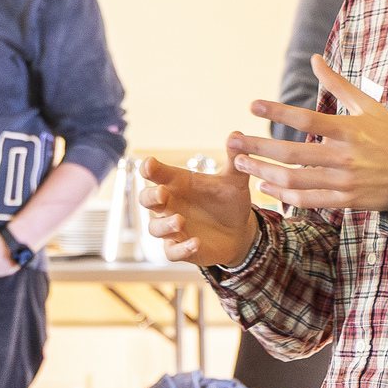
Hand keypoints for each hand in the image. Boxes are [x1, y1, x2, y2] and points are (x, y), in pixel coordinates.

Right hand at [138, 155, 257, 267]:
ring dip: (165, 225)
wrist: (240, 231)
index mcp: (178, 184)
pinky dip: (181, 249)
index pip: (156, 174)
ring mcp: (173, 229)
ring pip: (155, 228)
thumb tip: (237, 134)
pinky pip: (172, 252)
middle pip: (146, 200)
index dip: (149, 169)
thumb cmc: (229, 201)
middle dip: (151, 196)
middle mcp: (170, 205)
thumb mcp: (234, 180)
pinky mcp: (181, 249)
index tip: (149, 165)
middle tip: (163, 193)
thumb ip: (234, 159)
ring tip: (180, 220)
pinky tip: (195, 242)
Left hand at [230, 58, 387, 212]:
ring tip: (242, 165)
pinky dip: (283, 196)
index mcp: (349, 130)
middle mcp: (344, 156)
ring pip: (294, 180)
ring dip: (263, 173)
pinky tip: (265, 188)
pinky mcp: (345, 201)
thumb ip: (338, 84)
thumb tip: (314, 58)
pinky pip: (308, 201)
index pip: (306, 119)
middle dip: (258, 147)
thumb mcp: (368, 106)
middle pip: (292, 153)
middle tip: (234, 142)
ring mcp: (344, 181)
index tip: (251, 104)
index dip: (276, 111)